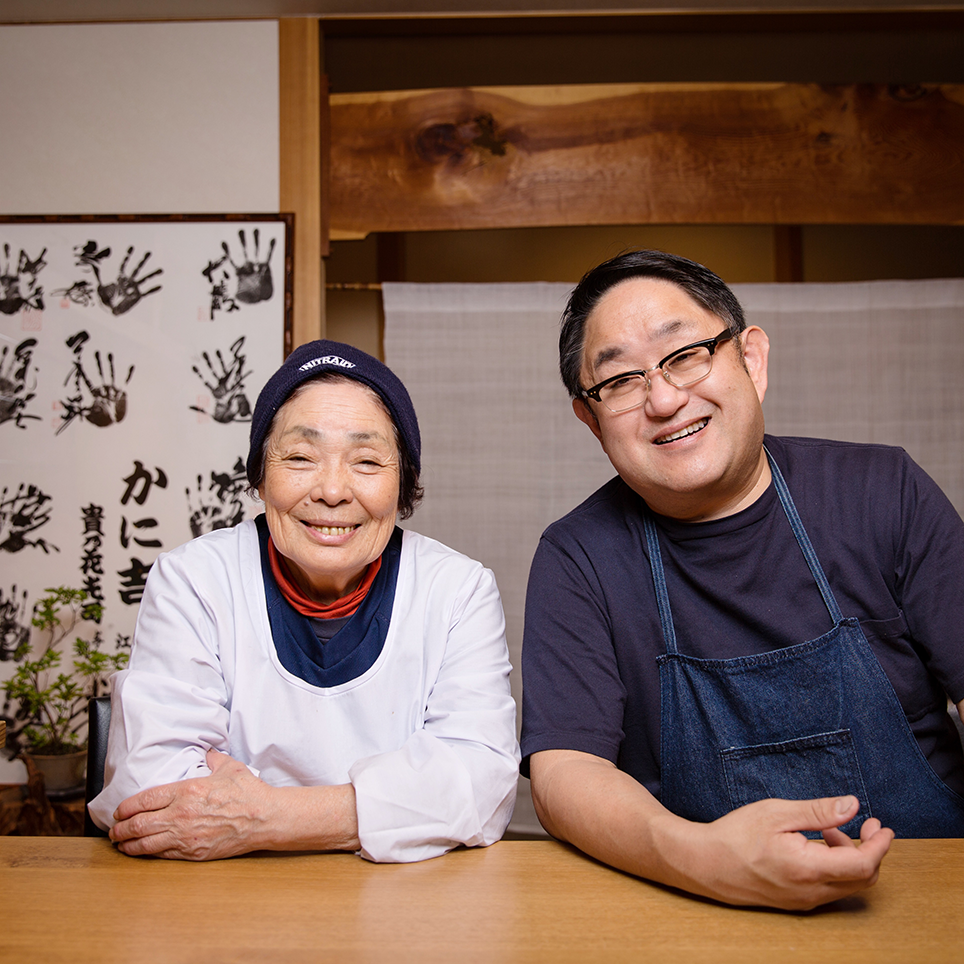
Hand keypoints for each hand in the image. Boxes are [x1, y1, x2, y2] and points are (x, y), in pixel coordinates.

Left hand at [110, 749, 273, 860]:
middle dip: (120, 829)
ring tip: (120, 844)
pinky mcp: (193, 852)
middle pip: (138, 824)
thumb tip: (205, 753)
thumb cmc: (249, 793)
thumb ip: (212, 759)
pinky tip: (141, 853)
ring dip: (128, 844)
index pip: (144, 800)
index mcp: (187, 790)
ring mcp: (186, 836)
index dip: (126, 808)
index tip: (118, 811)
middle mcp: (181, 814)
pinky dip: (147, 854)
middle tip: (114, 830)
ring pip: (145, 844)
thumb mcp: (229, 767)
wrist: (264, 818)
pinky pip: (162, 855)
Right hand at [693, 795, 893, 909]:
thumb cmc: (736, 835)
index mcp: (808, 869)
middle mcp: (811, 893)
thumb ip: (818, 812)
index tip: (882, 827)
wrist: (705, 863)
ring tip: (830, 831)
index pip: (863, 864)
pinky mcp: (795, 902)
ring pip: (846, 886)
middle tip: (865, 825)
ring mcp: (804, 901)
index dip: (879, 846)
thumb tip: (852, 806)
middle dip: (870, 851)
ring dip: (850, 858)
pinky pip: (829, 889)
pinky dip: (835, 868)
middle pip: (862, 880)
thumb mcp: (776, 813)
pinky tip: (816, 846)